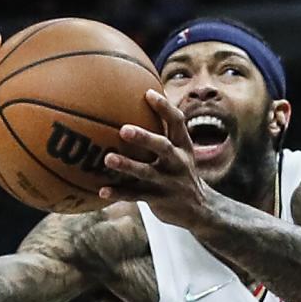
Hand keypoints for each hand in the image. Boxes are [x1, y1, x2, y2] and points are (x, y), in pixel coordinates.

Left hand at [99, 89, 214, 227]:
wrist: (199, 208)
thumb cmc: (179, 172)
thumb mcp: (180, 153)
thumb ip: (163, 133)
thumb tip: (138, 102)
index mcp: (183, 146)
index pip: (177, 122)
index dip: (164, 107)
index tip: (147, 93)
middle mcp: (178, 162)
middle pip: (162, 146)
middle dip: (144, 138)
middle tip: (123, 130)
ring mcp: (169, 183)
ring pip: (147, 173)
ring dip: (127, 165)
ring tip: (108, 159)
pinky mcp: (160, 200)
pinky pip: (136, 196)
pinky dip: (119, 193)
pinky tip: (101, 191)